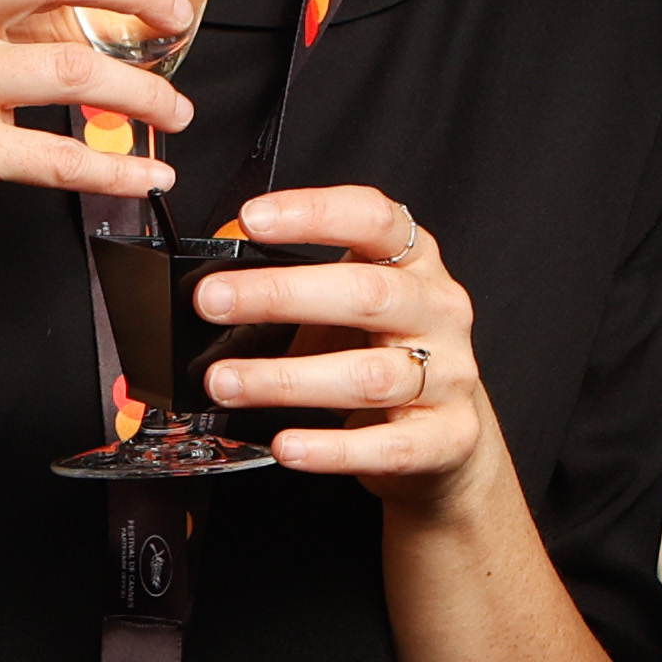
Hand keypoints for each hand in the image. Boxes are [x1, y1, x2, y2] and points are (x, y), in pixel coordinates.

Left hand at [210, 184, 496, 509]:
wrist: (447, 437)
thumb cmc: (384, 356)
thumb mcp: (349, 306)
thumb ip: (297, 285)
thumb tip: (222, 283)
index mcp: (416, 262)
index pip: (373, 219)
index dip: (314, 213)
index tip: (253, 219)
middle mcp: (439, 310)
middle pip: (365, 294)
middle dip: (279, 295)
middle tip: (213, 302)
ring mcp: (449, 376)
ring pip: (368, 375)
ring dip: (285, 380)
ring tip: (225, 382)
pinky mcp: (447, 437)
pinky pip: (386, 446)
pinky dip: (329, 448)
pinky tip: (285, 444)